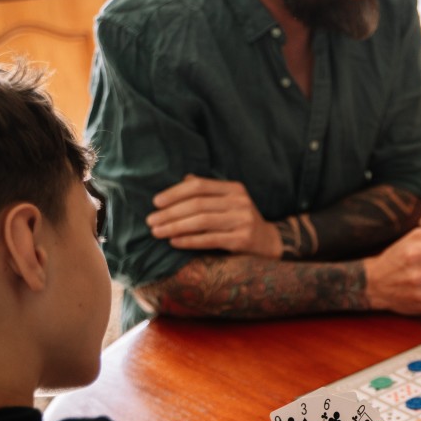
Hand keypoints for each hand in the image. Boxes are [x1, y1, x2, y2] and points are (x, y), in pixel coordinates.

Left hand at [147, 174, 280, 256]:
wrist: (269, 242)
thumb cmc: (240, 220)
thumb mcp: (228, 201)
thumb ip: (208, 191)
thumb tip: (184, 179)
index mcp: (234, 188)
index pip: (199, 186)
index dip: (174, 193)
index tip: (155, 202)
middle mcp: (240, 202)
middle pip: (197, 204)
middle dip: (170, 213)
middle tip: (150, 221)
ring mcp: (243, 221)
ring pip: (201, 222)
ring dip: (175, 227)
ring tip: (157, 232)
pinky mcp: (243, 240)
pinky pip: (209, 239)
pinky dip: (189, 240)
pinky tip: (174, 242)